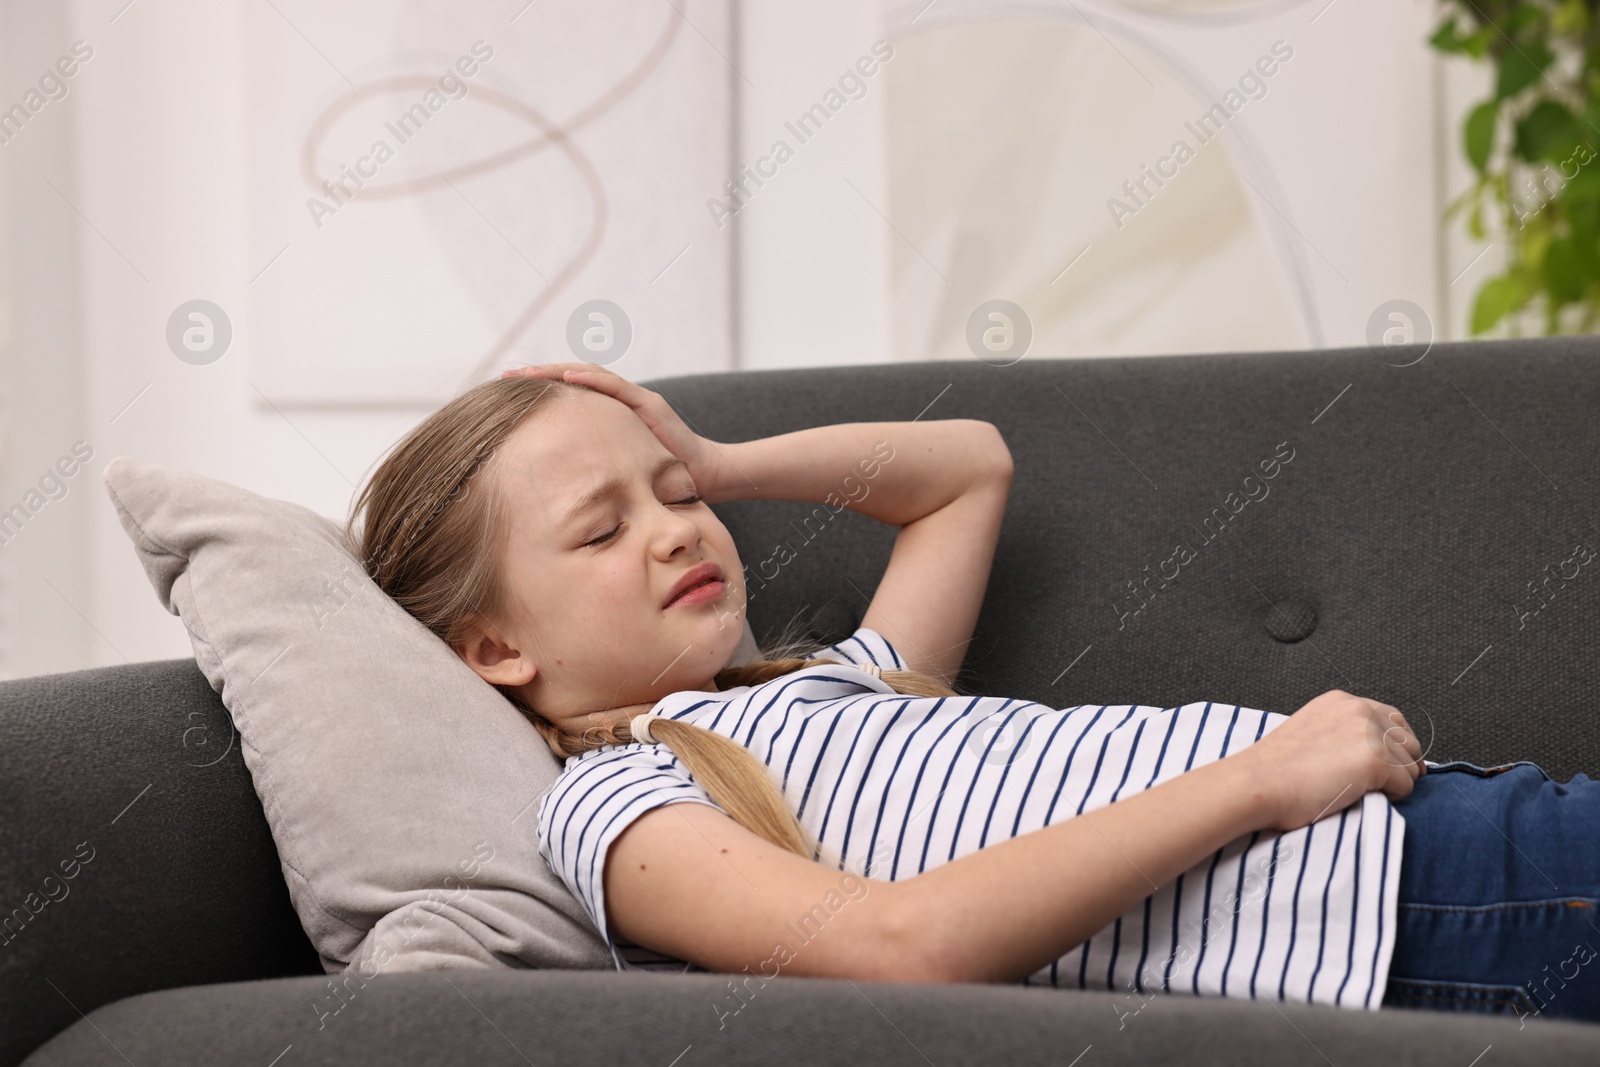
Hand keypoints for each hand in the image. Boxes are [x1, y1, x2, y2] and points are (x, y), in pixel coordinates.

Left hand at [502, 363, 729, 500]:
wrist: (704, 477)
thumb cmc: (661, 481)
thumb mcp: (618, 473)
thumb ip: (594, 468)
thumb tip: (554, 484)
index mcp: (611, 415)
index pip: (571, 395)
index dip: (541, 390)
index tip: (509, 392)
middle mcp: (622, 401)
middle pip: (575, 378)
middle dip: (540, 375)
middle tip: (507, 374)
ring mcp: (637, 400)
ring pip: (590, 375)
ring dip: (556, 371)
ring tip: (527, 372)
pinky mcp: (650, 404)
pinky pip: (615, 387)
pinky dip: (589, 380)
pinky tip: (565, 378)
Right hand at [1235, 690, 1425, 832]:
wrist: (1258, 783)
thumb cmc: (1274, 769)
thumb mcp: (1311, 732)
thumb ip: (1342, 732)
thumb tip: (1373, 751)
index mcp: (1340, 701)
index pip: (1391, 717)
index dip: (1395, 744)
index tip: (1391, 762)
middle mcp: (1359, 710)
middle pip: (1408, 739)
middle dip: (1402, 763)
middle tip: (1384, 784)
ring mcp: (1369, 733)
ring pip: (1409, 764)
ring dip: (1395, 782)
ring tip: (1365, 791)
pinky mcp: (1377, 759)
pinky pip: (1406, 785)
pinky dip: (1392, 796)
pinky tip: (1363, 796)